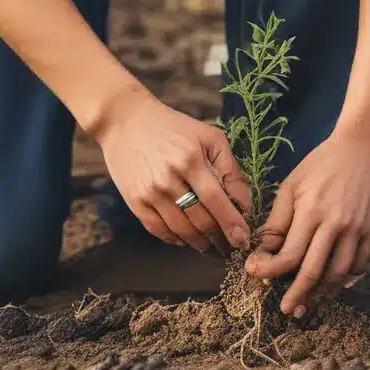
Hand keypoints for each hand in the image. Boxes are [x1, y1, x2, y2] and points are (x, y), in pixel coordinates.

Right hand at [96, 86, 251, 253]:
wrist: (126, 122)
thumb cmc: (173, 127)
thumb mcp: (208, 136)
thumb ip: (229, 168)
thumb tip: (244, 203)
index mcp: (191, 159)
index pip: (217, 201)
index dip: (233, 224)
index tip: (244, 239)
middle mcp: (169, 178)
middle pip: (201, 221)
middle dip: (221, 239)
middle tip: (231, 247)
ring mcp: (150, 192)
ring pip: (182, 231)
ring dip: (201, 244)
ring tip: (213, 247)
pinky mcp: (136, 201)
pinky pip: (160, 231)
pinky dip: (176, 240)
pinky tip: (187, 238)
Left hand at [245, 124, 369, 316]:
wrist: (362, 148)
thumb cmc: (320, 164)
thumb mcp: (292, 185)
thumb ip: (278, 220)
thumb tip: (262, 249)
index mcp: (311, 210)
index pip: (289, 254)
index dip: (270, 270)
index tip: (256, 275)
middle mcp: (336, 224)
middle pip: (314, 271)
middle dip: (297, 295)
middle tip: (286, 309)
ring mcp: (357, 229)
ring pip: (338, 274)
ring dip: (322, 294)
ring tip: (308, 305)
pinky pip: (359, 265)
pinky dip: (345, 279)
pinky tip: (331, 284)